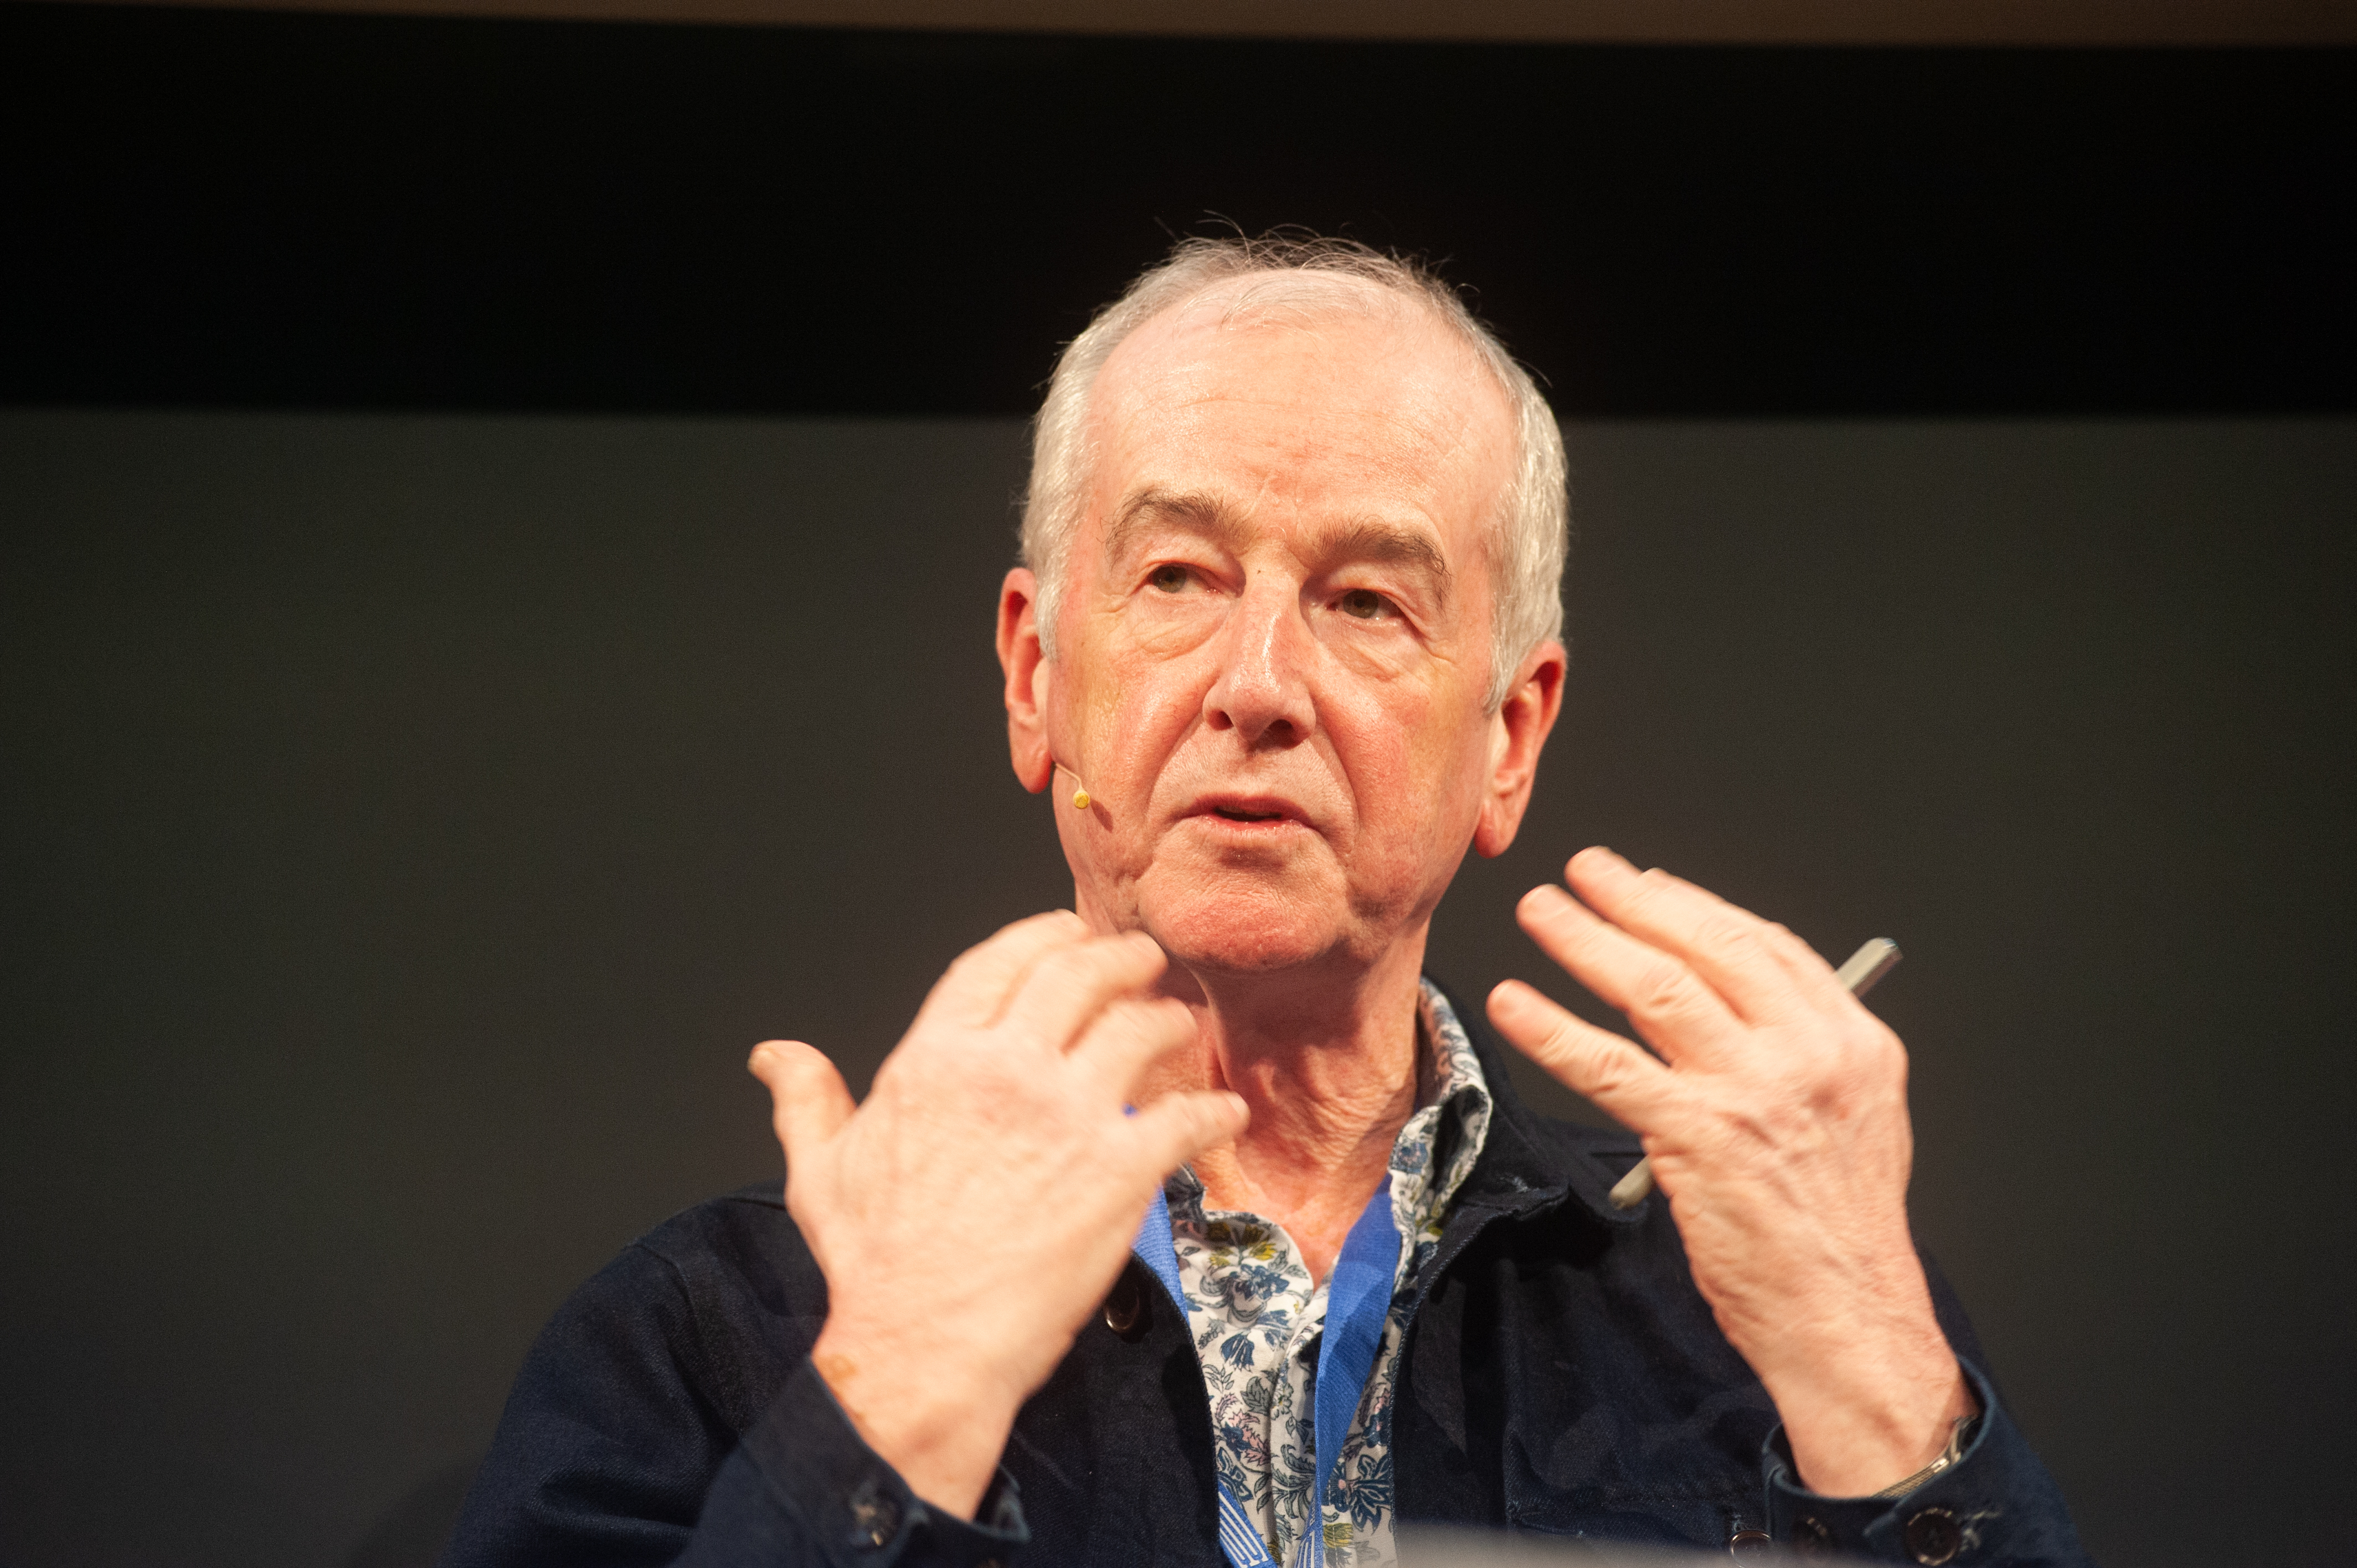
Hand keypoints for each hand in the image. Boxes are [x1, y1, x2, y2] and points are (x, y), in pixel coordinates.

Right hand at [747, 911, 1247, 1516]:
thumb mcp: (822, 1171)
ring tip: (1178, 1027)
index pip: (998, 963)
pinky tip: (1225, 1112)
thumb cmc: (874, 1265)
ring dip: (1167, 1021)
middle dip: (1119, 957)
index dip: (1041, 937)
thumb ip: (807, 1101)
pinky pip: (1185, 1117)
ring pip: (1139, 1031)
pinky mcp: (1120, 1169)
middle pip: (1080, 976)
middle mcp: (1005, 1070)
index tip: (1067, 931)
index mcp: (935, 1059)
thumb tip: (774, 1055)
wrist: (924, 1343)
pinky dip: (1212, 1110)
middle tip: (1141, 960)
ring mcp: (1068, 1115)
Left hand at [1486, 848, 1973, 1496]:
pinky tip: (1517, 1005)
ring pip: (1656, 990)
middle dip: (1636, 900)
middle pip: (1708, 948)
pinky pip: (1609, 1066)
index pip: (1765, 944)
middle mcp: (1810, 1052)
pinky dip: (1554, 1029)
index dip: (1695, 906)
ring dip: (1588, 941)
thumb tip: (1733, 1006)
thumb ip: (1805, 1054)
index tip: (1648, 884)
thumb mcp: (1856, 1118)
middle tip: (1585, 872)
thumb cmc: (1839, 1231)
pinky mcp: (1699, 1136)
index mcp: (1852, 1040)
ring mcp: (1753, 1091)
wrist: (1850, 1316)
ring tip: (1543, 911)